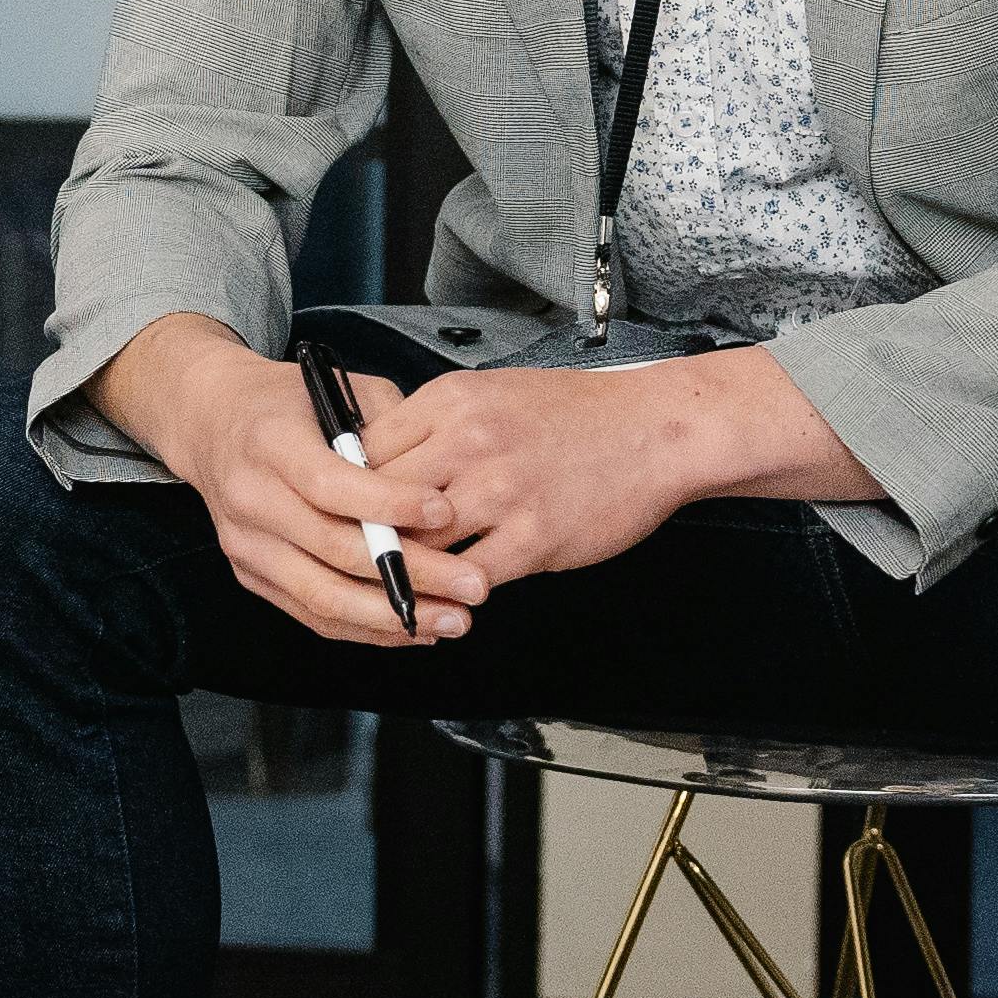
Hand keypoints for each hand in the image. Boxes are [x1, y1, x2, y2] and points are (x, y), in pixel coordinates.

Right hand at [93, 320, 492, 649]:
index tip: (447, 512)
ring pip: (323, 596)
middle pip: (334, 550)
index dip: (390, 504)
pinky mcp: (251, 575)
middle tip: (472, 584)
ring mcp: (246, 545)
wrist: (210, 423)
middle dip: (412, 573)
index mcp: (269, 443)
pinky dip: (367, 627)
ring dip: (394, 616)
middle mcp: (251, 498)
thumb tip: (439, 475)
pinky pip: (313, 614)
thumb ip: (388, 425)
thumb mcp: (335, 390)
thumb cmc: (283, 403)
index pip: (331, 484)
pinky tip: (414, 626)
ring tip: (452, 620)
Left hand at [346, 367, 703, 593]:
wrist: (655, 431)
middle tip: (357, 561)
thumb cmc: (573, 414)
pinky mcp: (533, 536)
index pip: (362, 452)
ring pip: (417, 546)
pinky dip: (453, 597)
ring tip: (396, 591)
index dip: (346, 490)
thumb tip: (376, 462)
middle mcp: (467, 442)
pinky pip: (469, 579)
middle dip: (364, 535)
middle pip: (377, 501)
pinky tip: (450, 602)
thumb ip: (434, 426)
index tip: (342, 513)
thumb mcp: (490, 394)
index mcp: (449, 402)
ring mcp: (500, 491)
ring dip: (405, 574)